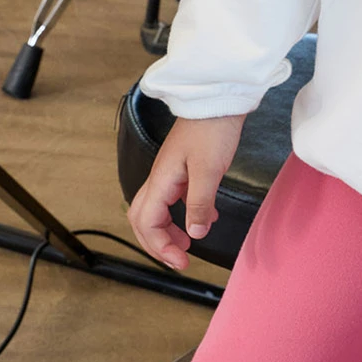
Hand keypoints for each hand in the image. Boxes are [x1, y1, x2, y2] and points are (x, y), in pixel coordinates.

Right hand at [127, 113, 244, 271]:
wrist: (218, 100)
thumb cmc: (212, 129)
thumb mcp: (208, 171)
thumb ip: (200, 204)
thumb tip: (196, 234)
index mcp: (161, 181)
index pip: (147, 223)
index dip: (161, 247)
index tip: (182, 261)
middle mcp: (160, 179)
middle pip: (143, 219)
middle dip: (156, 244)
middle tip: (178, 261)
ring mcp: (169, 174)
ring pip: (157, 210)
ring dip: (167, 231)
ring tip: (187, 245)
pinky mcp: (182, 169)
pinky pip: (173, 199)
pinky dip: (182, 215)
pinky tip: (204, 219)